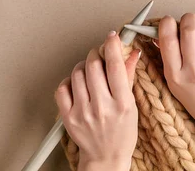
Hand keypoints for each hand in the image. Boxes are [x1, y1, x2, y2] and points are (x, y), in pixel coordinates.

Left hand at [55, 31, 140, 170]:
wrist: (106, 157)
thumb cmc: (122, 133)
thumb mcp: (132, 105)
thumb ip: (129, 76)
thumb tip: (131, 53)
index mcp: (121, 104)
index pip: (114, 66)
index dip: (112, 46)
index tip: (112, 37)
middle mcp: (101, 107)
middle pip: (93, 66)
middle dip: (95, 54)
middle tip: (99, 56)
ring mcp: (83, 112)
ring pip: (77, 74)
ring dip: (83, 67)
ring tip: (89, 72)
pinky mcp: (68, 117)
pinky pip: (62, 88)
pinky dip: (69, 81)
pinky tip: (77, 85)